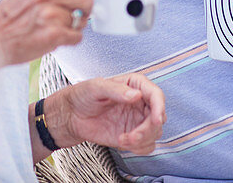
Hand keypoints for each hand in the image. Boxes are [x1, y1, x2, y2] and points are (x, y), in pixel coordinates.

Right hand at [0, 0, 93, 65]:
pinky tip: (55, 35)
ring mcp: (49, 14)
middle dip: (84, 7)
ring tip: (57, 25)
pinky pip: (77, 36)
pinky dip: (69, 39)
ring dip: (73, 25)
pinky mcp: (53, 34)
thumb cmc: (12, 14)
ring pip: (82, 19)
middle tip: (73, 10)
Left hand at [48, 73, 164, 154]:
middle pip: (159, 117)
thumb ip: (116, 90)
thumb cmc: (83, 95)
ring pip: (155, 132)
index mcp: (135, 85)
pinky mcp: (133, 135)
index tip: (155, 120)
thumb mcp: (96, 87)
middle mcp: (141, 102)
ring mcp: (138, 119)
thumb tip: (136, 95)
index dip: (159, 107)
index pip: (156, 95)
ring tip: (123, 139)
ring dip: (143, 140)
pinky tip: (124, 142)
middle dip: (148, 129)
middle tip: (133, 136)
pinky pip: (147, 144)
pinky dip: (140, 147)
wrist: (72, 115)